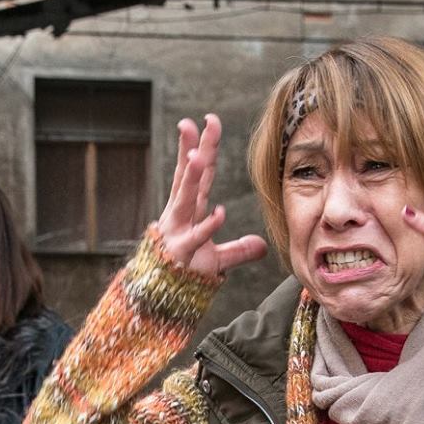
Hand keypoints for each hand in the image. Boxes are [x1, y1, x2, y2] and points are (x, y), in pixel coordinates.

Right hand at [157, 114, 267, 276]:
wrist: (162, 301)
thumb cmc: (186, 276)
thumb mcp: (216, 261)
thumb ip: (238, 251)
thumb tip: (262, 246)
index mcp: (189, 211)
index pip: (197, 173)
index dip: (202, 146)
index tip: (207, 121)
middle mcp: (180, 216)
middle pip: (189, 177)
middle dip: (194, 149)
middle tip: (197, 122)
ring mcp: (178, 233)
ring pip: (186, 200)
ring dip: (193, 178)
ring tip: (200, 155)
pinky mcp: (181, 253)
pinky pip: (197, 238)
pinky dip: (208, 226)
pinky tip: (219, 212)